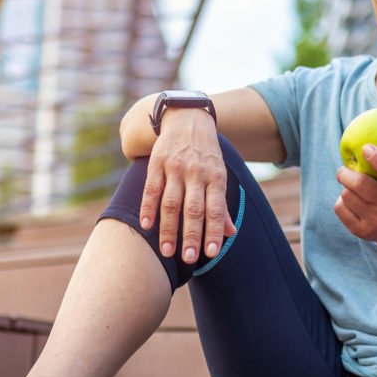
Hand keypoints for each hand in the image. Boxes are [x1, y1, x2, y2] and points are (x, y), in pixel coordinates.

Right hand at [139, 109, 236, 262]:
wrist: (187, 117)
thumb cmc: (205, 153)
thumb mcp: (218, 173)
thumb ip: (222, 205)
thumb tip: (230, 233)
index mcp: (215, 177)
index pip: (215, 209)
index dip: (213, 231)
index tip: (210, 253)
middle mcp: (196, 172)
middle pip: (193, 208)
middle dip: (191, 235)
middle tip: (189, 259)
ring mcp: (175, 167)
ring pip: (171, 202)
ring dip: (168, 228)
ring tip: (166, 251)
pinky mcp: (156, 162)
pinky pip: (151, 189)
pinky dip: (147, 208)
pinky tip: (146, 226)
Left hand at [334, 132, 376, 243]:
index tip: (366, 147)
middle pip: (360, 185)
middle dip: (345, 173)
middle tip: (344, 169)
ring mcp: (376, 221)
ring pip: (347, 196)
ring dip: (345, 188)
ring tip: (351, 187)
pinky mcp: (362, 231)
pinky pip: (341, 209)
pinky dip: (341, 202)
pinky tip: (349, 201)